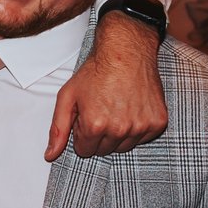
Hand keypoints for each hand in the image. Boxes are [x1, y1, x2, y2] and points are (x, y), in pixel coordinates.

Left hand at [48, 10, 167, 159]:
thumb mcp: (68, 96)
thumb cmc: (95, 71)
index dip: (83, 133)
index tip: (87, 115)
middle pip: (105, 150)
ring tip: (116, 108)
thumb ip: (58, 129)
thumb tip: (50, 156)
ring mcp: (141, 126)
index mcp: (95, 125)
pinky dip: (137, 127)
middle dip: (99, 135)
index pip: (85, 150)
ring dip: (118, 133)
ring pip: (124, 146)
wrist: (126, 51)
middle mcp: (120, 129)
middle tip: (102, 110)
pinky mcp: (157, 122)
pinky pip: (143, 138)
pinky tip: (132, 108)